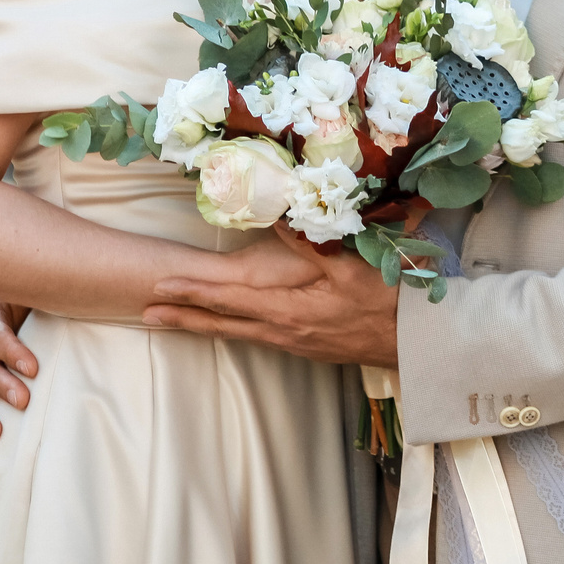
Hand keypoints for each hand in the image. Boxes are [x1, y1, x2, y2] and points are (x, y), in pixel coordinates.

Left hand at [143, 225, 399, 367]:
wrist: (418, 345)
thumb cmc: (390, 302)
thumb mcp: (352, 266)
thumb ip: (311, 242)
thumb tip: (277, 215)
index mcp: (290, 312)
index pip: (229, 301)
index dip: (192, 293)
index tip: (160, 288)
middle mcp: (285, 333)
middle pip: (224, 323)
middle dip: (183, 317)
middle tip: (145, 313)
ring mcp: (295, 344)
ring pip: (237, 334)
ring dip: (202, 326)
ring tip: (171, 322)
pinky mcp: (306, 348)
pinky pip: (256, 338)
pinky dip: (230, 330)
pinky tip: (225, 327)